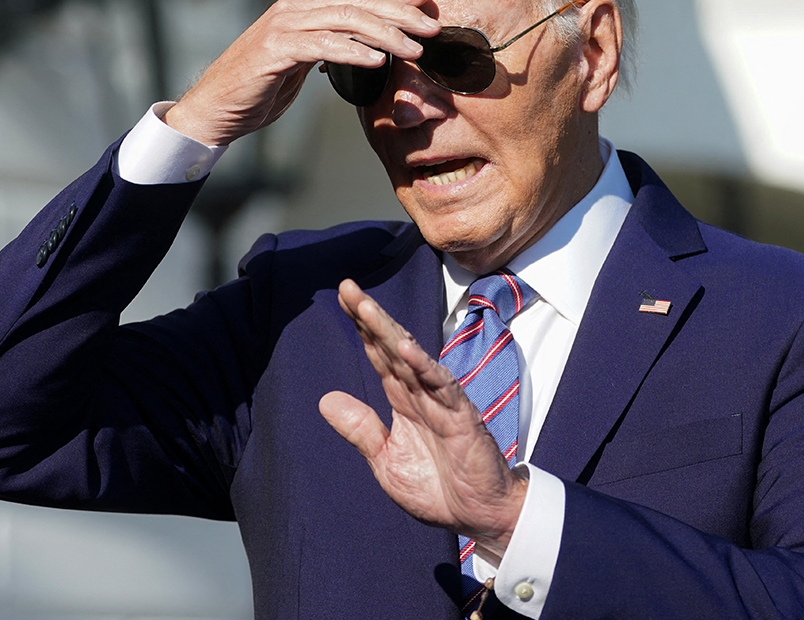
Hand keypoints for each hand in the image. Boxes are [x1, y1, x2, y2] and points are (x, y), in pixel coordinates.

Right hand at [163, 0, 439, 145]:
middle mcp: (293, 9)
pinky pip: (322, 47)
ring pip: (345, 21)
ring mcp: (283, 27)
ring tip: (415, 50)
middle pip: (357, 4)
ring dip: (386, 35)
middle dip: (399, 15)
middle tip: (432, 28)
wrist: (216, 109)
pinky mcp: (275, 50)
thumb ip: (326, 48)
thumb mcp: (300, 64)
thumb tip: (363, 49)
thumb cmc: (259, 89)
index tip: (425, 2)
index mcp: (302, 9)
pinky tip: (378, 61)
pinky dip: (353, 52)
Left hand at [318, 279, 526, 564]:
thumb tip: (324, 399)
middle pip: (391, 347)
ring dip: (389, 332)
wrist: (479, 516)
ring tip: (366, 308)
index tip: (343, 297)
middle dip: (370, 317)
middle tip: (347, 287)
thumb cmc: (438, 488)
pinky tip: (406, 348)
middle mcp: (421, 394)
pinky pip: (442, 387)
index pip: (379, 355)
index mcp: (403, 401)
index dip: (362, 327)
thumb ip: (361, 430)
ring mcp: (442, 403)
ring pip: (413, 359)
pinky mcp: (462, 418)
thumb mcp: (385, 462)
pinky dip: (424, 367)